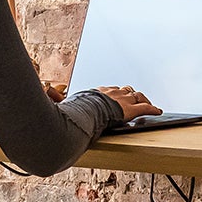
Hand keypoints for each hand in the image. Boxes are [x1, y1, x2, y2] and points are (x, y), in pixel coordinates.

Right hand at [45, 82, 161, 122]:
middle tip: (133, 100)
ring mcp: (122, 99)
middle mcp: (111, 92)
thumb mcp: (63, 105)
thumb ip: (54, 99)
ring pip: (137, 96)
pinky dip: (153, 109)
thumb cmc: (74, 111)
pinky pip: (146, 108)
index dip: (113, 94)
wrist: (85, 112)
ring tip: (147, 105)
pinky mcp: (131, 109)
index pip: (108, 90)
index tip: (114, 98)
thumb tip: (43, 92)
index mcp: (97, 92)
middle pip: (124, 90)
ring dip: (142, 100)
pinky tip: (159, 111)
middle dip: (129, 95)